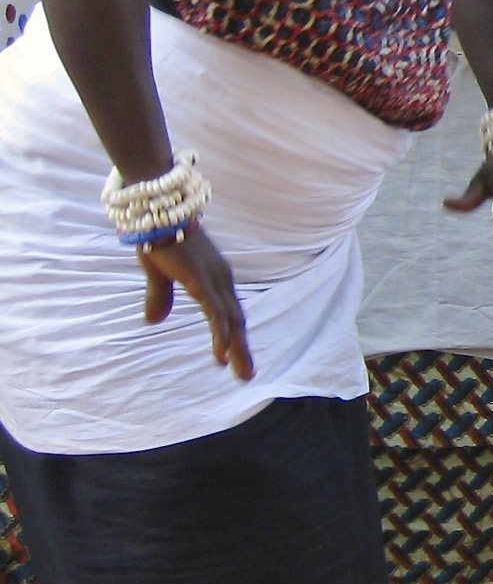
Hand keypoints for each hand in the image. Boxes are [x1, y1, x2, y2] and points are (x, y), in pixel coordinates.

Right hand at [139, 224, 253, 379]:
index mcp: (213, 278)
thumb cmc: (159, 235)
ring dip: (237, 348)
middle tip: (247, 376)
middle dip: (242, 349)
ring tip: (241, 373)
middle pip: (236, 319)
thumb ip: (159, 296)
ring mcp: (213, 279)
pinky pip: (215, 312)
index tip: (238, 360)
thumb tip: (153, 322)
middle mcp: (220, 279)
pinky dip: (221, 334)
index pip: (229, 312)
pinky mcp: (201, 279)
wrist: (157, 208)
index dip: (234, 336)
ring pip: (230, 320)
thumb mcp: (158, 273)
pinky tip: (223, 354)